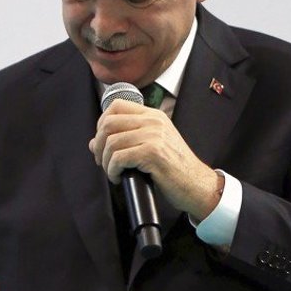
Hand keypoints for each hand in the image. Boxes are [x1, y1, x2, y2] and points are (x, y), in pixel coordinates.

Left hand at [89, 99, 222, 221]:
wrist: (196, 185)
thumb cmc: (175, 170)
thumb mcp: (152, 147)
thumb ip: (127, 140)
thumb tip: (94, 143)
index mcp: (153, 116)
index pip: (116, 106)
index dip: (101, 124)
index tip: (102, 142)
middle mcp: (153, 122)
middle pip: (108, 123)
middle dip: (99, 145)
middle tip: (102, 161)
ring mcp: (153, 136)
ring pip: (111, 142)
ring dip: (105, 161)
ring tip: (113, 172)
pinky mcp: (152, 153)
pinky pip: (119, 158)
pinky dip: (113, 170)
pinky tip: (118, 177)